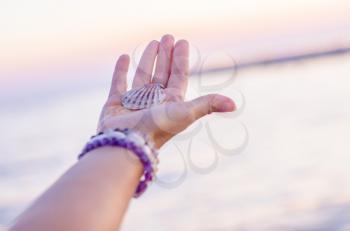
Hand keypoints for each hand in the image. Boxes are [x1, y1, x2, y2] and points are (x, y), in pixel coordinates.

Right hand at [98, 35, 235, 147]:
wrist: (127, 144)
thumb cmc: (157, 128)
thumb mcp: (185, 113)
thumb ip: (208, 105)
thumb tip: (235, 105)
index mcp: (171, 102)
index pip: (179, 75)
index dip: (181, 59)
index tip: (182, 42)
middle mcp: (154, 102)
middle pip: (162, 73)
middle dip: (166, 55)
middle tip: (167, 37)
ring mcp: (134, 102)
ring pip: (143, 75)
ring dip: (148, 59)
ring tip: (152, 43)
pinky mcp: (115, 104)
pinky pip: (118, 83)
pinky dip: (120, 71)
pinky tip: (124, 57)